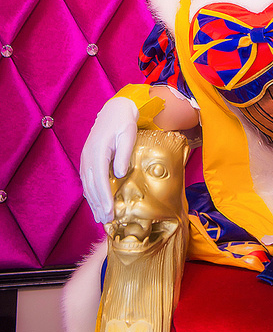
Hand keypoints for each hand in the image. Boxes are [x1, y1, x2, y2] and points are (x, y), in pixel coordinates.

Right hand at [80, 97, 138, 224]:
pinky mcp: (88, 160)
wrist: (114, 111)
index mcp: (98, 151)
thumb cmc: (123, 122)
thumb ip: (123, 154)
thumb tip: (120, 174)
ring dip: (93, 202)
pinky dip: (91, 193)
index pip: (100, 179)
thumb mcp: (127, 135)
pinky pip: (88, 180)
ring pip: (87, 185)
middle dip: (98, 204)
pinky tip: (95, 203)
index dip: (104, 197)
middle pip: (91, 185)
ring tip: (100, 217)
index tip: (109, 211)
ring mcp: (86, 158)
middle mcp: (88, 157)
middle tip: (106, 220)